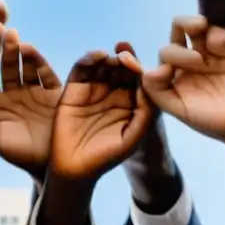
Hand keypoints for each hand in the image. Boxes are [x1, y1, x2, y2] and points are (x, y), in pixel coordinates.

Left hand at [0, 29, 61, 181]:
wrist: (50, 166)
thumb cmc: (19, 156)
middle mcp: (17, 92)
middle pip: (10, 67)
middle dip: (5, 51)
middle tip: (0, 33)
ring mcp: (36, 91)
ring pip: (27, 66)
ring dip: (22, 53)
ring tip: (16, 40)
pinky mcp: (55, 93)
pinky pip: (47, 74)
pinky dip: (40, 62)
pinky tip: (32, 51)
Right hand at [50, 50, 154, 180]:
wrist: (74, 168)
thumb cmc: (107, 156)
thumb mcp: (134, 136)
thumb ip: (147, 111)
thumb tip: (150, 82)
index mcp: (130, 102)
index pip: (138, 79)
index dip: (140, 69)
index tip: (142, 65)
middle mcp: (112, 92)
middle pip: (121, 68)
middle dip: (125, 59)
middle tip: (126, 56)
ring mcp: (93, 88)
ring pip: (103, 65)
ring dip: (110, 58)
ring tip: (113, 58)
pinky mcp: (74, 87)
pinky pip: (82, 68)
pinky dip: (89, 58)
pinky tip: (98, 57)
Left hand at [142, 16, 224, 143]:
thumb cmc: (207, 119)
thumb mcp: (178, 109)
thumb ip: (157, 91)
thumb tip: (150, 70)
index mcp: (175, 68)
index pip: (166, 50)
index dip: (170, 55)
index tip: (174, 70)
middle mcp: (191, 55)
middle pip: (181, 26)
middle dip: (186, 24)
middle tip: (198, 38)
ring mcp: (212, 51)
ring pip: (204, 25)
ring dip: (206, 26)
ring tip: (218, 41)